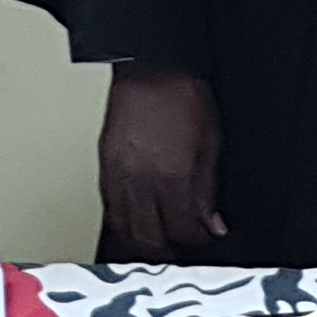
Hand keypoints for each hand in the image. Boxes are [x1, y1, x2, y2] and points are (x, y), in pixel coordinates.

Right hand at [96, 64, 223, 258]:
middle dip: (171, 249)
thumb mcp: (211, 143)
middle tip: (185, 247)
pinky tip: (137, 221)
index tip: (208, 236)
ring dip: (144, 241)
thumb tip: (212, 223)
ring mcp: (118, 175)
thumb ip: (208, 190)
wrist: (151, 67)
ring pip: (126, 229)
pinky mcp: (104, 167)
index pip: (184, 230)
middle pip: (151, 239)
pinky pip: (110, 209)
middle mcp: (141, 181)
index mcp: (173, 176)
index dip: (199, 239)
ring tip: (161, 241)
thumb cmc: (182, 95)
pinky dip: (124, 222)